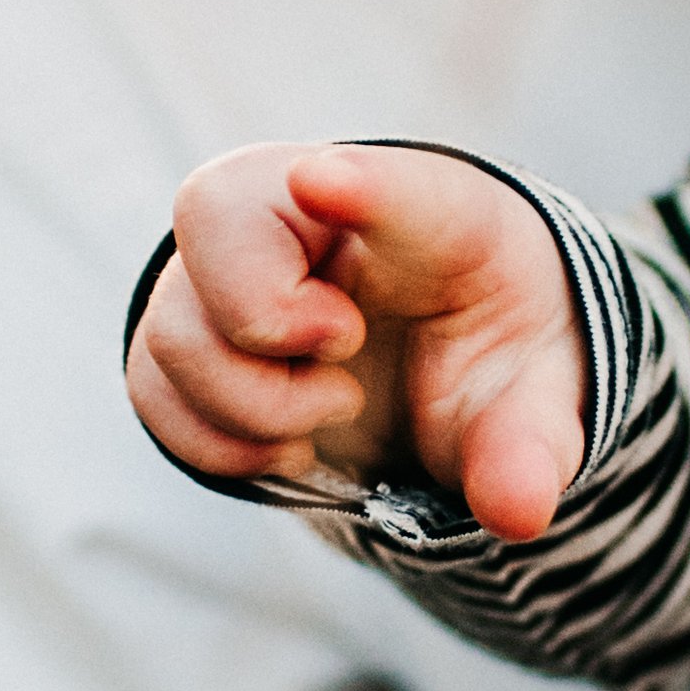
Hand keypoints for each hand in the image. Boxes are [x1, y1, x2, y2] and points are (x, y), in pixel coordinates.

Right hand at [126, 141, 587, 539]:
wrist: (440, 345)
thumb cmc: (491, 345)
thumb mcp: (537, 396)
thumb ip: (531, 447)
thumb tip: (517, 511)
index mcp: (431, 206)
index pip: (387, 185)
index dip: (354, 186)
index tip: (322, 179)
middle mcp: (304, 203)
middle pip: (216, 224)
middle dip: (269, 324)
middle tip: (346, 354)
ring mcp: (228, 259)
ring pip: (177, 332)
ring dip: (253, 410)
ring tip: (330, 409)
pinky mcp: (186, 325)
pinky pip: (151, 389)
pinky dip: (215, 443)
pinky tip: (284, 442)